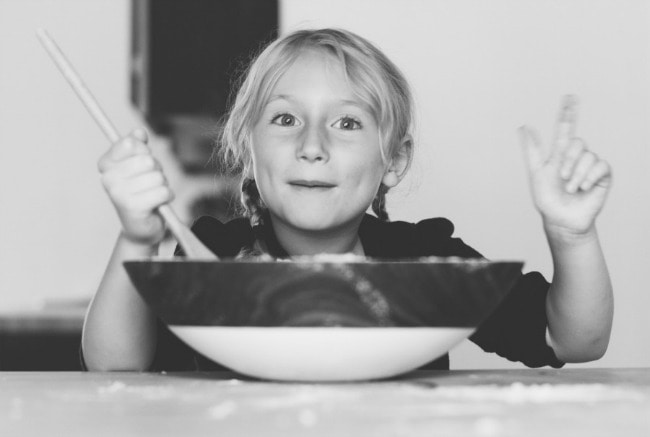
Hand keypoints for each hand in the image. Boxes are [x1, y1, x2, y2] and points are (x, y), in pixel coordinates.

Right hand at [98, 128, 173, 245]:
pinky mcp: (133, 208)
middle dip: (157, 170)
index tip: (141, 164)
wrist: (141, 227)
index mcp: (105, 164)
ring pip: (158, 177)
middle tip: (150, 182)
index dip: (144, 151)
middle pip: (148, 160)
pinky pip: (163, 192)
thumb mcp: (138, 165)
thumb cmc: (141, 192)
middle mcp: (108, 178)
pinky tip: (158, 204)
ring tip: (153, 194)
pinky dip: (167, 197)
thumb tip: (138, 132)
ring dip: (162, 185)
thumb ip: (137, 146)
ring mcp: (119, 194)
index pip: (131, 143)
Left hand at [519, 96, 611, 239]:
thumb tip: (522, 126)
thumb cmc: (547, 199)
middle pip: (577, 142)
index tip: (569, 96)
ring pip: (587, 155)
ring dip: (576, 174)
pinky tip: (583, 188)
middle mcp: (577, 156)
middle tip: (561, 177)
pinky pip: (600, 165)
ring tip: (570, 188)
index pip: (565, 128)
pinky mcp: (602, 175)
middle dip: (567, 160)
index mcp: (560, 153)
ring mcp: (590, 165)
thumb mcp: (536, 172)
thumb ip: (532, 150)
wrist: (561, 219)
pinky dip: (588, 177)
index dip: (568, 112)